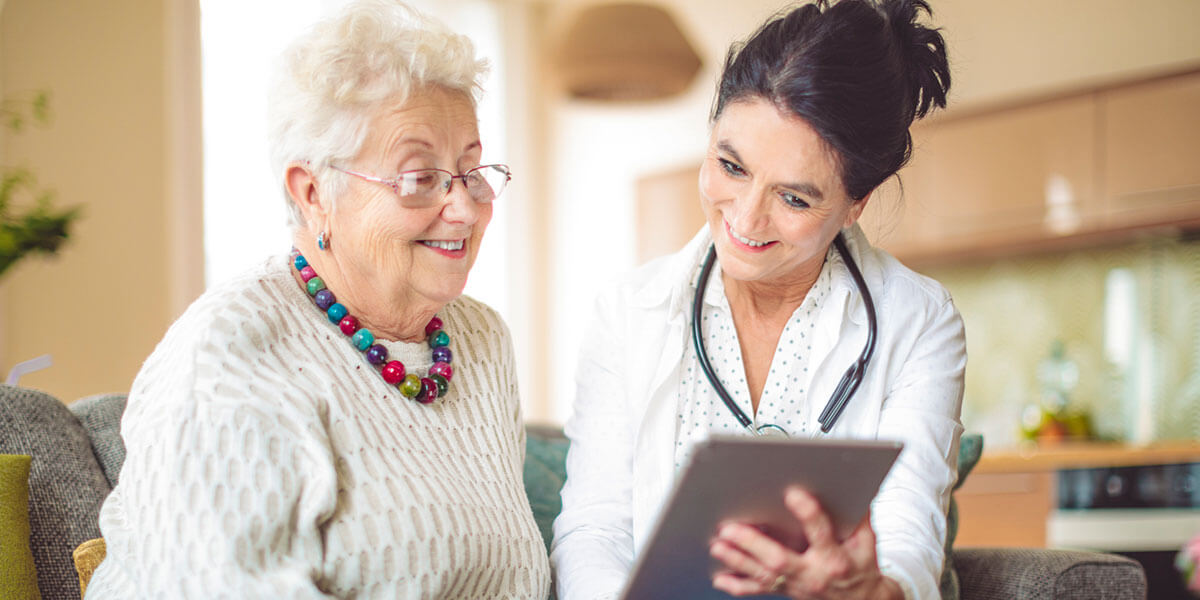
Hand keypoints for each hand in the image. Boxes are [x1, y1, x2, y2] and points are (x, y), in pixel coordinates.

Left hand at [708, 487, 902, 598]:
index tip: (793, 493)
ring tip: (718, 545)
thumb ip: (857, 515)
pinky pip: (759, 590)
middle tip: (730, 528)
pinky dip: (737, 585)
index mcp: (834, 558)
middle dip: (752, 544)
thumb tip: (852, 486)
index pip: (820, 534)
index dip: (807, 513)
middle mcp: (812, 574)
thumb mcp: (866, 541)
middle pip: (779, 560)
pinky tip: (720, 577)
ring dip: (737, 560)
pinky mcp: (786, 591)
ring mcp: (796, 585)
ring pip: (763, 575)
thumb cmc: (861, 567)